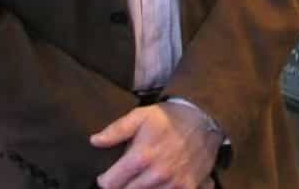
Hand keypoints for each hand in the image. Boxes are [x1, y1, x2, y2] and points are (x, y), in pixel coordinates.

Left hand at [91, 103, 222, 188]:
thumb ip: (116, 130)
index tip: (108, 176)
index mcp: (141, 157)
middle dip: (124, 186)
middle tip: (127, 177)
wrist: (204, 118)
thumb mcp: (140, 116)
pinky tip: (160, 183)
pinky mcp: (188, 188)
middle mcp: (157, 174)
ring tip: (144, 179)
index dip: (106, 180)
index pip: (111, 184)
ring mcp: (174, 184)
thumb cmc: (168, 118)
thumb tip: (94, 141)